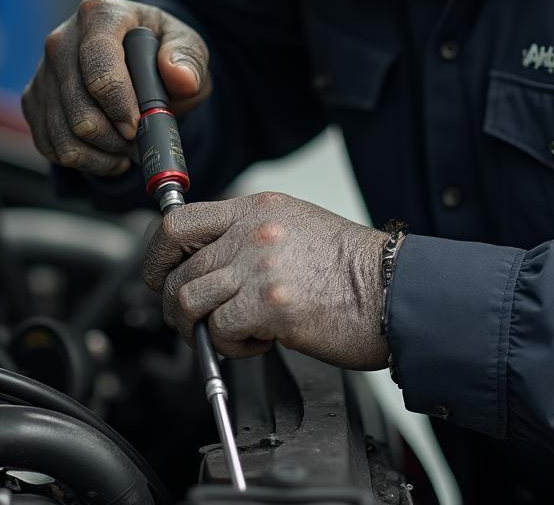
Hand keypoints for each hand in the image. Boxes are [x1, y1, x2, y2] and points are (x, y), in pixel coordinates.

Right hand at [21, 0, 210, 176]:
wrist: (135, 55)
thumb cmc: (161, 49)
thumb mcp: (188, 45)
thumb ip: (189, 58)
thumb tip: (181, 77)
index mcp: (99, 14)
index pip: (99, 65)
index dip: (119, 103)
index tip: (138, 127)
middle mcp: (62, 39)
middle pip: (79, 107)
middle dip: (115, 137)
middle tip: (140, 141)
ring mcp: (44, 71)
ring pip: (64, 135)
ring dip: (102, 153)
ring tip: (127, 149)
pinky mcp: (34, 99)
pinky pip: (51, 146)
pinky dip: (84, 160)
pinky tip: (108, 153)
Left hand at [145, 192, 389, 369]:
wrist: (394, 291)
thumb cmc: (351, 267)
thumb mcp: (293, 226)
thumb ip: (247, 235)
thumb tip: (207, 263)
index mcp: (256, 207)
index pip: (179, 221)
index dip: (158, 256)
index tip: (160, 276)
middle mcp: (252, 230)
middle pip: (179, 268)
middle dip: (177, 305)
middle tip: (195, 323)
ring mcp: (259, 265)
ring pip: (190, 300)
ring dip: (201, 327)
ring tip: (231, 333)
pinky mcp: (270, 303)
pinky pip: (220, 330)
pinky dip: (231, 345)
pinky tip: (259, 342)